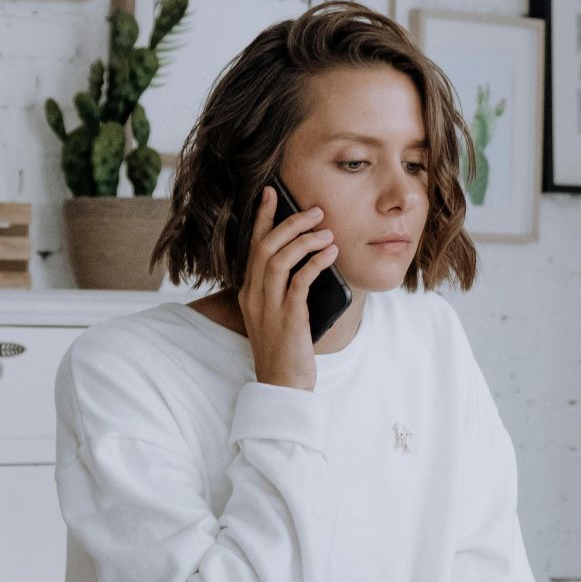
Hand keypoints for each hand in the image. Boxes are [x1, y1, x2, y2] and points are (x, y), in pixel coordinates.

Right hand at [240, 185, 338, 391]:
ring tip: (326, 230)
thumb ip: (288, 289)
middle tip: (314, 210)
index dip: (263, 218)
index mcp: (250, 293)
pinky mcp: (288, 319)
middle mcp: (254, 296)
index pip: (253, 246)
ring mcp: (269, 308)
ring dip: (303, 240)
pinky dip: (315, 262)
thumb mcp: (281, 315)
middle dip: (288, 222)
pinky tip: (330, 253)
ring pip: (277, 259)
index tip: (272, 194)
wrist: (283, 387)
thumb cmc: (287, 351)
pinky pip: (299, 282)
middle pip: (264, 246)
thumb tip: (313, 259)